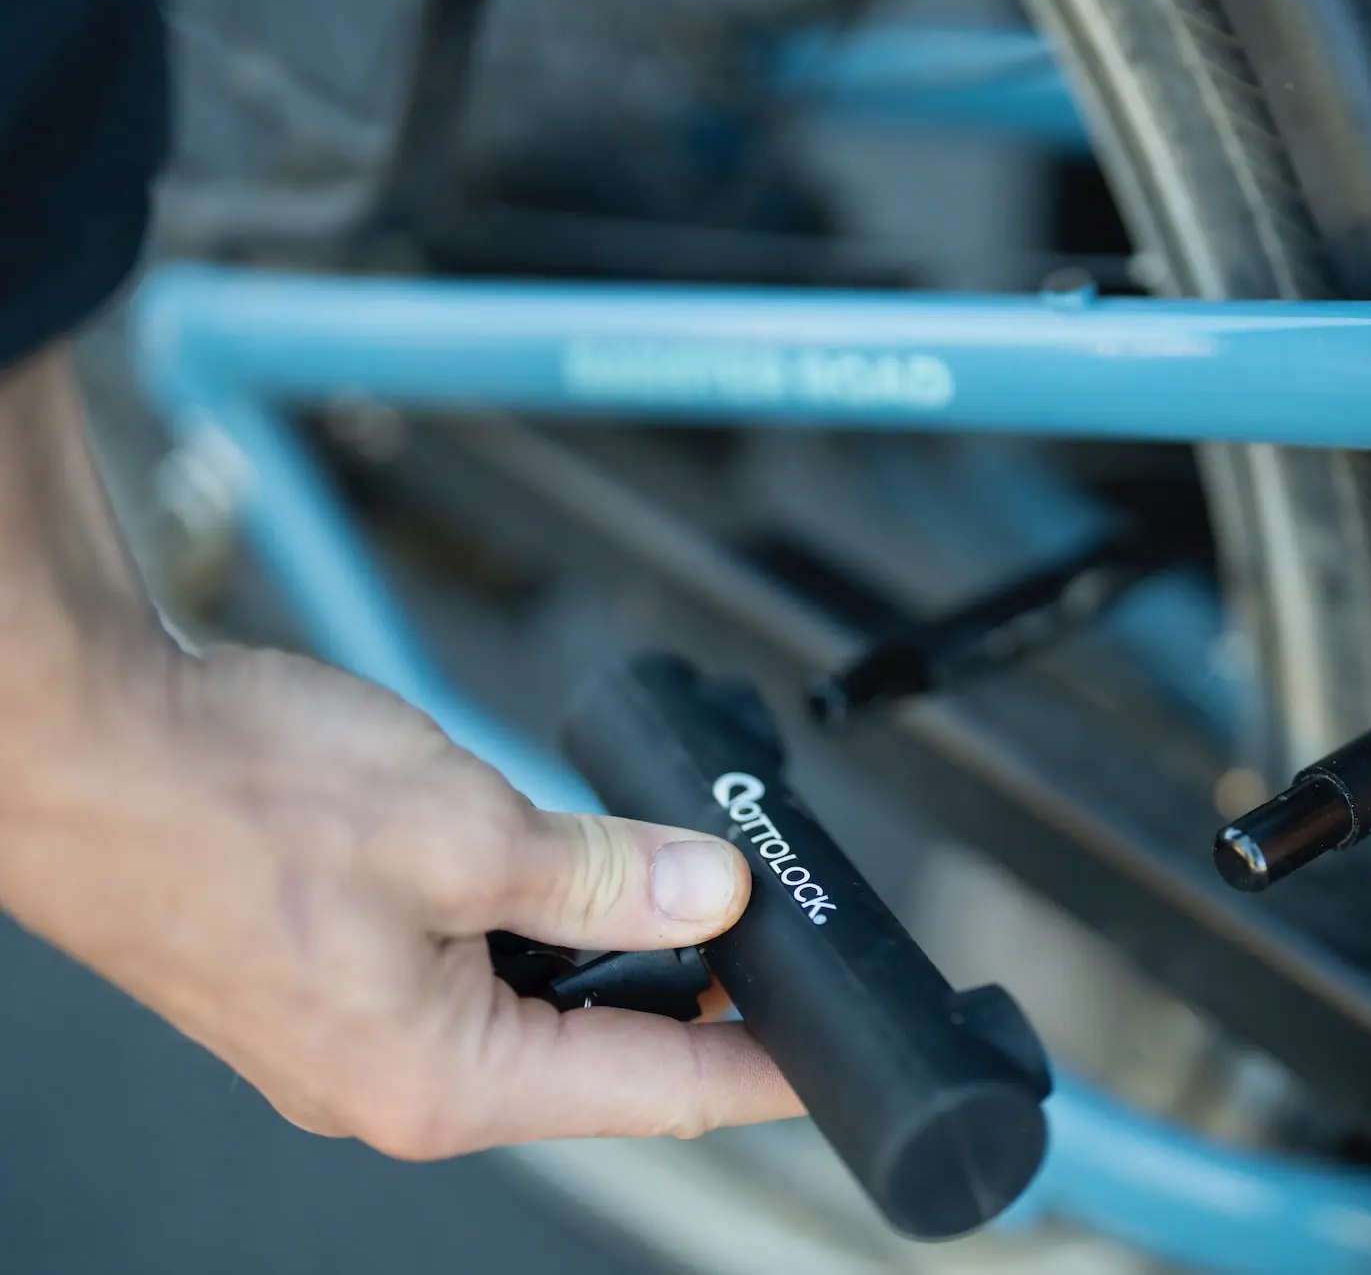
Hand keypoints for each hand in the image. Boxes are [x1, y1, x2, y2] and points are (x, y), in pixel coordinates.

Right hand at [0, 644, 801, 1157]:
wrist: (72, 746)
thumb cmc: (226, 797)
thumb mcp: (465, 829)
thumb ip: (606, 875)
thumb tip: (712, 897)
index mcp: (439, 1080)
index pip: (654, 1094)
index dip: (757, 1070)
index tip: (827, 1060)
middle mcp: (393, 1083)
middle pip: (592, 1056)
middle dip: (684, 997)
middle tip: (762, 938)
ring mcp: (351, 1037)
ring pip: (526, 1007)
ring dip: (599, 949)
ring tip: (671, 884)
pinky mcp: (324, 976)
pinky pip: (464, 969)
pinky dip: (524, 925)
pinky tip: (551, 865)